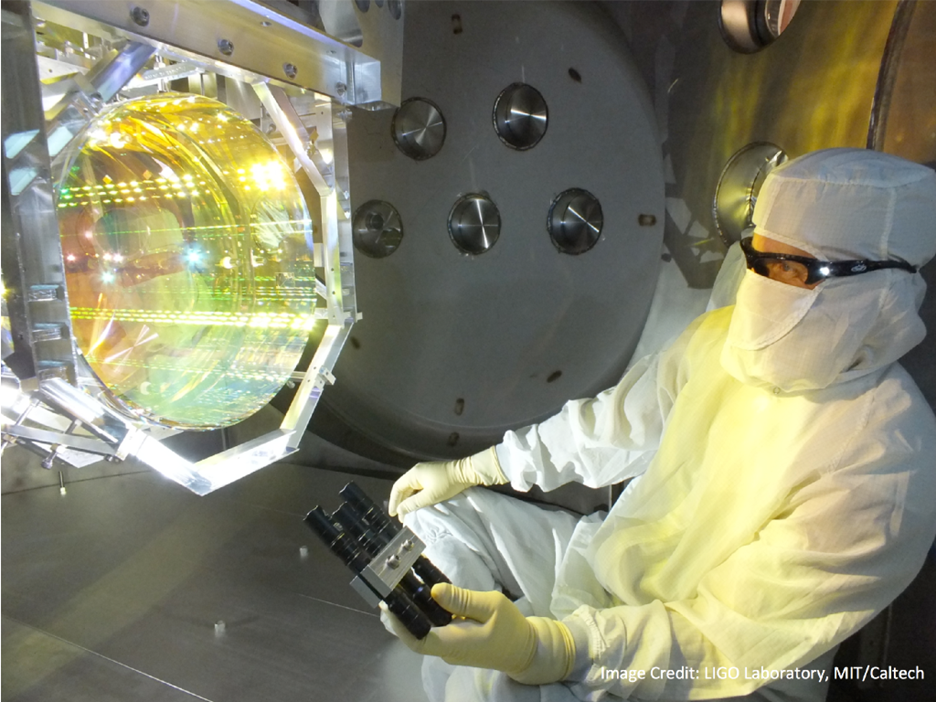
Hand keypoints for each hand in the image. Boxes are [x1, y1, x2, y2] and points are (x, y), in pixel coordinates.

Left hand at [380, 583, 574, 684]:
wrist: (526, 649)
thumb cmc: (510, 628)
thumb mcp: (491, 606)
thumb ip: (462, 599)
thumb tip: (434, 590)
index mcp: (455, 643)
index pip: (418, 640)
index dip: (400, 625)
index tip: (388, 606)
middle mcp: (447, 649)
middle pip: (417, 634)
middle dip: (402, 614)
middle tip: (391, 587)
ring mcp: (450, 647)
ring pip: (425, 630)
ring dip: (413, 612)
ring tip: (402, 586)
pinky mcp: (455, 642)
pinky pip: (435, 628)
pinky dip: (428, 613)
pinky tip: (425, 594)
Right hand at [388, 447, 506, 517]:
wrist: (466, 473)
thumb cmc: (447, 484)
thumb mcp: (429, 496)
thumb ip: (413, 503)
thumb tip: (400, 510)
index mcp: (413, 474)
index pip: (397, 488)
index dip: (393, 501)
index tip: (393, 514)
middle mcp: (416, 471)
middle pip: (404, 488)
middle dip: (401, 502)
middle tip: (402, 517)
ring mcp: (425, 472)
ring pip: (412, 488)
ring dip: (409, 500)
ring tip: (409, 513)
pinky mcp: (432, 475)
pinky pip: (419, 486)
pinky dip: (416, 496)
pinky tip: (418, 504)